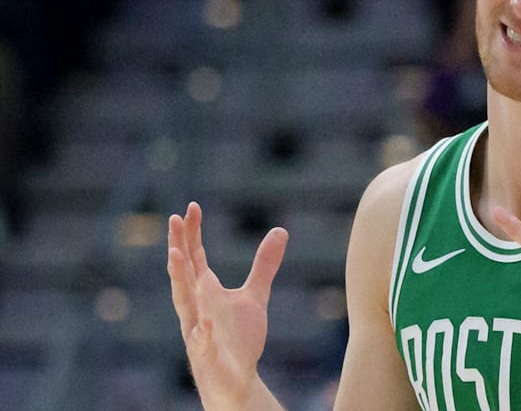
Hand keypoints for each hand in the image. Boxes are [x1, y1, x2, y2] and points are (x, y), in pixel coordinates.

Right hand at [167, 202, 287, 408]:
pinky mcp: (206, 357)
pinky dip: (201, 335)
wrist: (237, 380)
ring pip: (183, 303)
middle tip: (173, 220)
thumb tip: (280, 231)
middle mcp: (196, 307)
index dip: (192, 233)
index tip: (190, 207)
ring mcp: (197, 331)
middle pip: (184, 273)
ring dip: (178, 280)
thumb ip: (264, 265)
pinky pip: (201, 345)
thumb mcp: (255, 296)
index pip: (195, 257)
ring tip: (174, 255)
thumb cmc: (238, 337)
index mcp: (205, 292)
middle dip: (178, 246)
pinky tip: (204, 325)